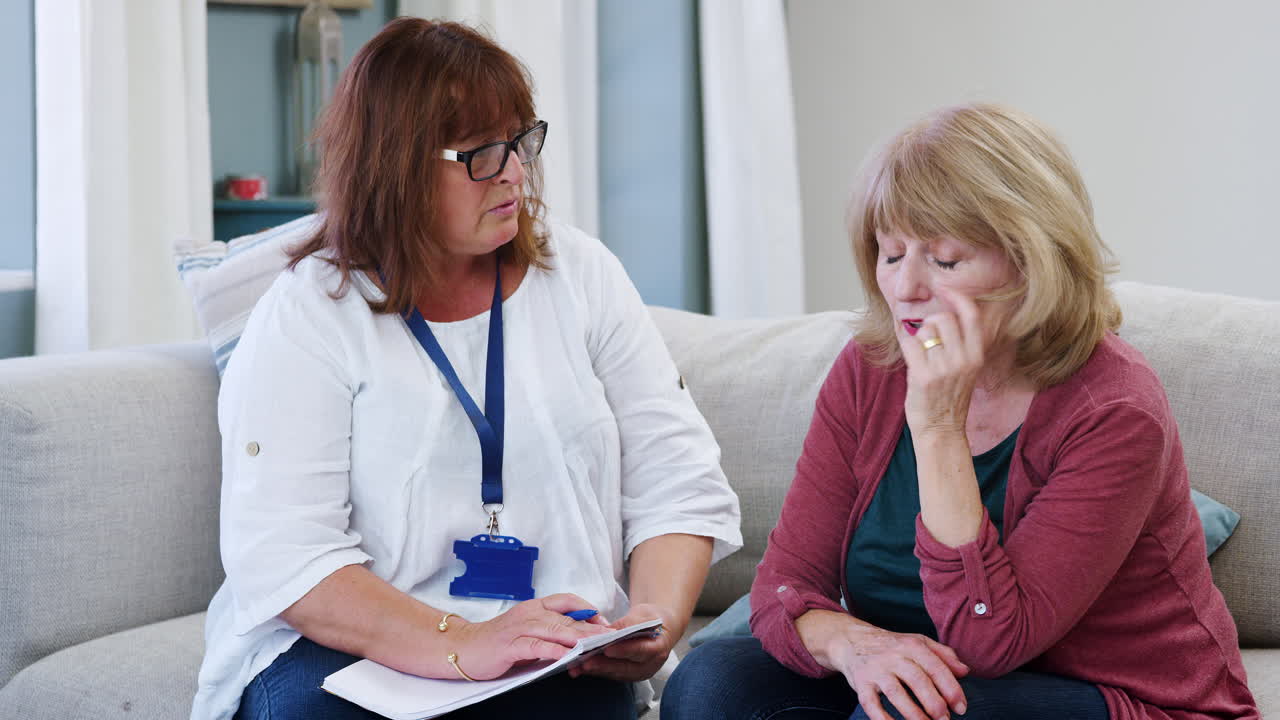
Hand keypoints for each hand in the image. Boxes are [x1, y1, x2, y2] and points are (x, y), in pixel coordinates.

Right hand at [449, 593, 610, 679]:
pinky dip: (553, 650)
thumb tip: (577, 639)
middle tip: (610, 634)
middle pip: (566, 617)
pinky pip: (536, 646)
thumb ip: (549, 633)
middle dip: (590, 626)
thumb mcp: (528, 633)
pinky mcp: (510, 645)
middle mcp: (529, 613)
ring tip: (596, 643)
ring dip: (577, 637)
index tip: (604, 621)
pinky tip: (566, 655)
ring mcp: (519, 627)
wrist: (463, 648)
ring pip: (554, 629)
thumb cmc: (497, 642)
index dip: (587, 609)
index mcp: (534, 607)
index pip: (567, 601)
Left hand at [571, 602, 675, 682]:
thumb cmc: (652, 619)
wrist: (660, 629)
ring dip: (596, 669)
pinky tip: (581, 667)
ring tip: (578, 665)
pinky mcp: (628, 674)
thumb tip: (610, 631)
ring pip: (615, 672)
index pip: (640, 650)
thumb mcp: (643, 614)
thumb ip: (627, 623)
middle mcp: (650, 664)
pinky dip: (596, 670)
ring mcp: (639, 672)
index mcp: (658, 647)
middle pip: (625, 666)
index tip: (606, 649)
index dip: (623, 650)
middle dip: (603, 665)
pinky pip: (611, 674)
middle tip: (585, 662)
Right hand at [797, 610, 968, 719]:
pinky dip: (883, 719)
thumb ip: (943, 655)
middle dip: (934, 703)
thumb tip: (965, 671)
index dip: (951, 689)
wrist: (851, 640)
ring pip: (896, 693)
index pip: (936, 668)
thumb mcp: (918, 642)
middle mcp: (893, 656)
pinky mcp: (861, 683)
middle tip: (945, 719)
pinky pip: (871, 704)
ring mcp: (876, 670)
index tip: (961, 708)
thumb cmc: (892, 646)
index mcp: (912, 646)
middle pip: (918, 680)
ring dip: (914, 714)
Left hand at [896, 287, 1000, 437]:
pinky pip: (908, 343)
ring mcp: (943, 367)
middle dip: (930, 323)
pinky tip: (907, 350)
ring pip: (924, 330)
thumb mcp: (965, 369)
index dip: (959, 297)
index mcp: (976, 356)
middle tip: (927, 339)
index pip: (971, 316)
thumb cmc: (949, 397)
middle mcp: (963, 359)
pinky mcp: (922, 375)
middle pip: (943, 318)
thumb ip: (959, 344)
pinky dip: (904, 341)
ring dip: (918, 338)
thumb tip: (939, 314)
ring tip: (921, 356)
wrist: (941, 429)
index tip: (946, 288)